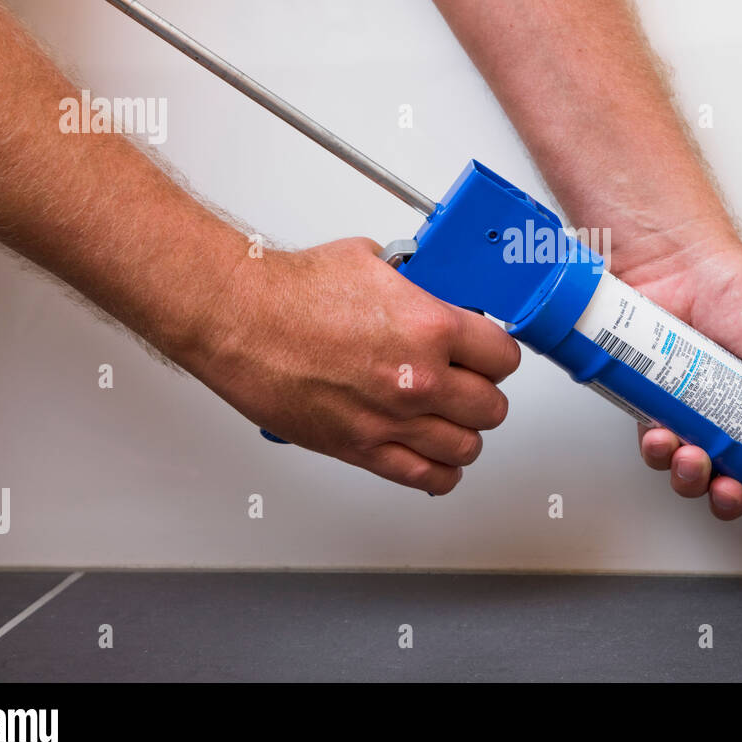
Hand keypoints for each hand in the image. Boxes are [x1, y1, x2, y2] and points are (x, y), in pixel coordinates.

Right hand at [187, 237, 521, 493]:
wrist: (238, 320)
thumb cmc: (290, 292)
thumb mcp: (373, 263)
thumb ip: (415, 286)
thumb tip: (432, 291)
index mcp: (430, 328)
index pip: (503, 357)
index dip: (496, 354)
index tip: (488, 354)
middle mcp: (419, 380)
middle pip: (491, 407)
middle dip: (483, 393)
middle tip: (469, 383)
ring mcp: (391, 420)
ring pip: (466, 447)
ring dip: (464, 433)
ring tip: (454, 420)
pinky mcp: (361, 448)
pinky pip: (425, 478)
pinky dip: (440, 473)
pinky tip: (437, 459)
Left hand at [617, 244, 741, 536]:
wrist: (676, 264)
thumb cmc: (736, 294)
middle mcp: (728, 419)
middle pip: (730, 482)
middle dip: (730, 498)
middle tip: (731, 489)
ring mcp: (688, 415)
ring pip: (688, 471)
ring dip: (691, 478)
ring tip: (695, 459)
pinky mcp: (651, 405)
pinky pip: (653, 445)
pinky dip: (658, 451)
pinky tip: (664, 438)